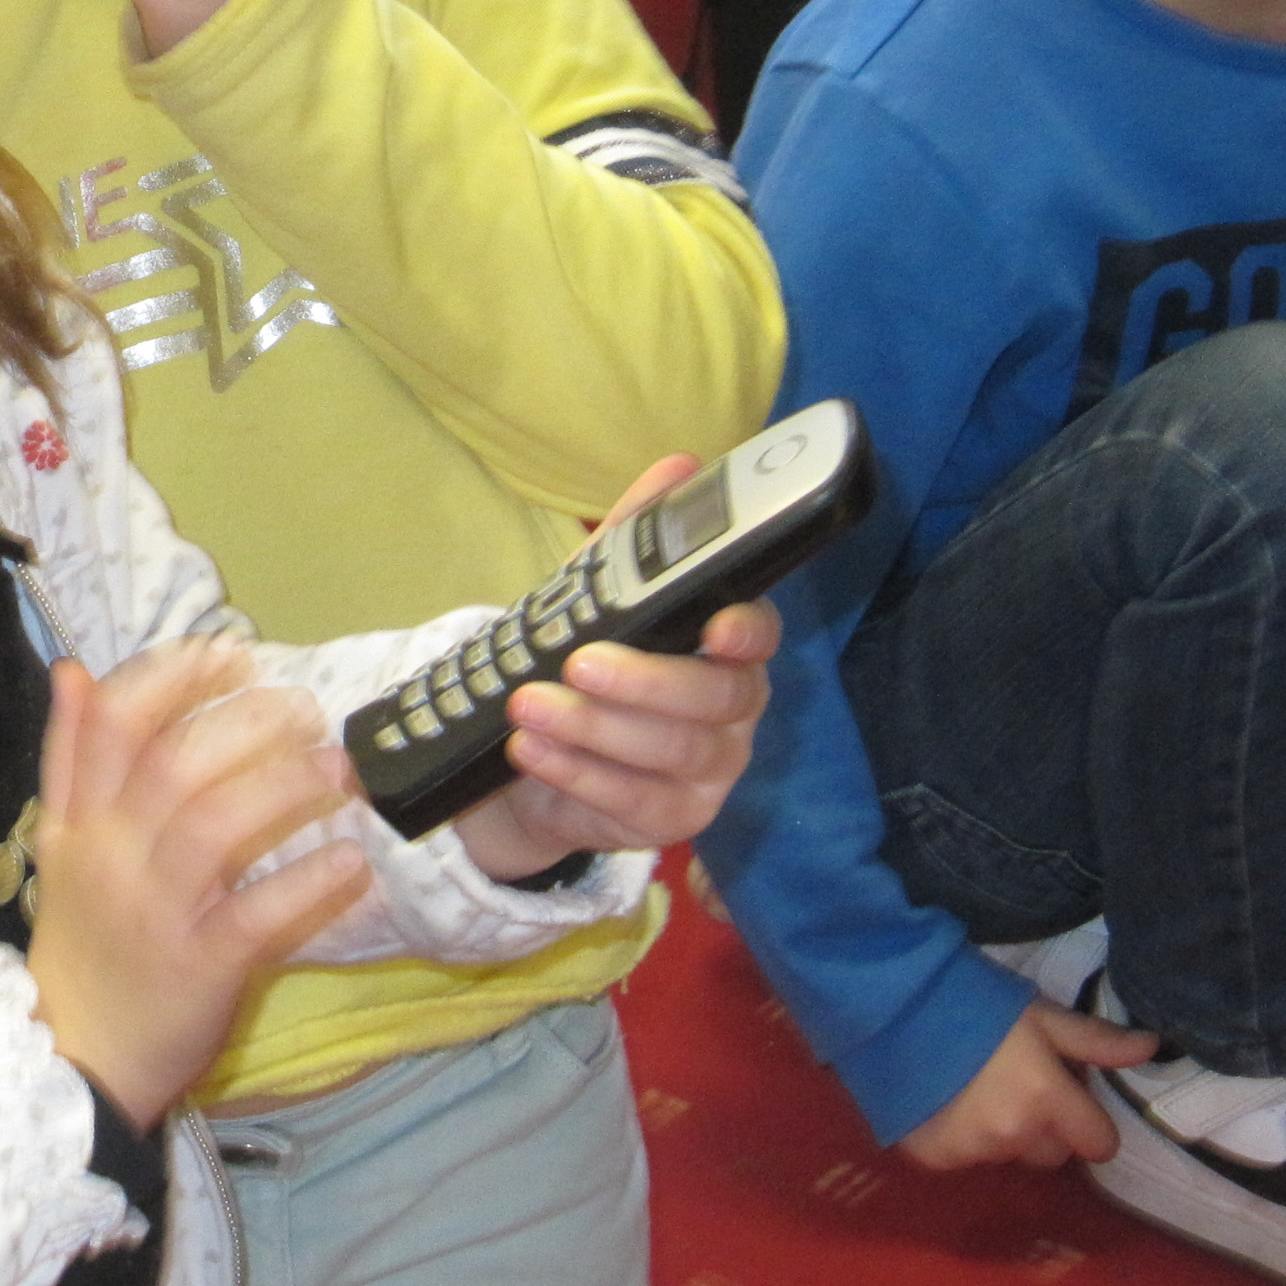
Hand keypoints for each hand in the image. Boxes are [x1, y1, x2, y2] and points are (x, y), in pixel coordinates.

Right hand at [27, 641, 369, 1130]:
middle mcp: (114, 857)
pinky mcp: (199, 968)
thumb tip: (74, 668)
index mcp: (81, 821)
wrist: (74, 1060)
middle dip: (244, 722)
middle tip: (304, 706)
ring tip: (341, 766)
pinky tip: (352, 863)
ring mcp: (156, 913)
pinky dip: (306, 886)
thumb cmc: (83, 944)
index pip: (116, 724)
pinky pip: (255, 917)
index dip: (174, 677)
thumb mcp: (61, 843)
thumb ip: (69, 755)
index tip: (230, 652)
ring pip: (215, 827)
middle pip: (174, 764)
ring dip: (284, 787)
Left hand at [456, 455, 778, 879]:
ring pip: (671, 754)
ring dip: (594, 729)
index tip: (715, 627)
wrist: (538, 757)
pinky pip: (634, 803)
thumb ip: (639, 536)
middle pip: (714, 700)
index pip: (757, 636)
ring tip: (529, 706)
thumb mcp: (597, 594)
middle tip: (577, 663)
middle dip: (645, 681)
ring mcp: (711, 772)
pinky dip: (577, 774)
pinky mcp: (675, 822)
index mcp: (724, 647)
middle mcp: (733, 711)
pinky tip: (532, 751)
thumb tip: (681, 464)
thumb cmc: (583, 662)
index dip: (744, 633)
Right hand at [900, 999, 1155, 1169]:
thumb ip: (1095, 1041)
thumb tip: (1152, 1048)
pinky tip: (940, 1101)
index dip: (1086, 1120)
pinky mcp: (932, 1156)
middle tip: (1012, 1084)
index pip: (1099, 1143)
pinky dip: (955, 1137)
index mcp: (1048, 1100)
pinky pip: (963, 1158)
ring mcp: (971, 1150)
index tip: (1064, 1096)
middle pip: (1052, 1154)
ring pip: (1006, 1155)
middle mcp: (1015, 1134)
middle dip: (1042, 1127)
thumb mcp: (1040, 1014)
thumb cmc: (973, 1000)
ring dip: (998, 1132)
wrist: (890, 999)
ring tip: (969, 1088)